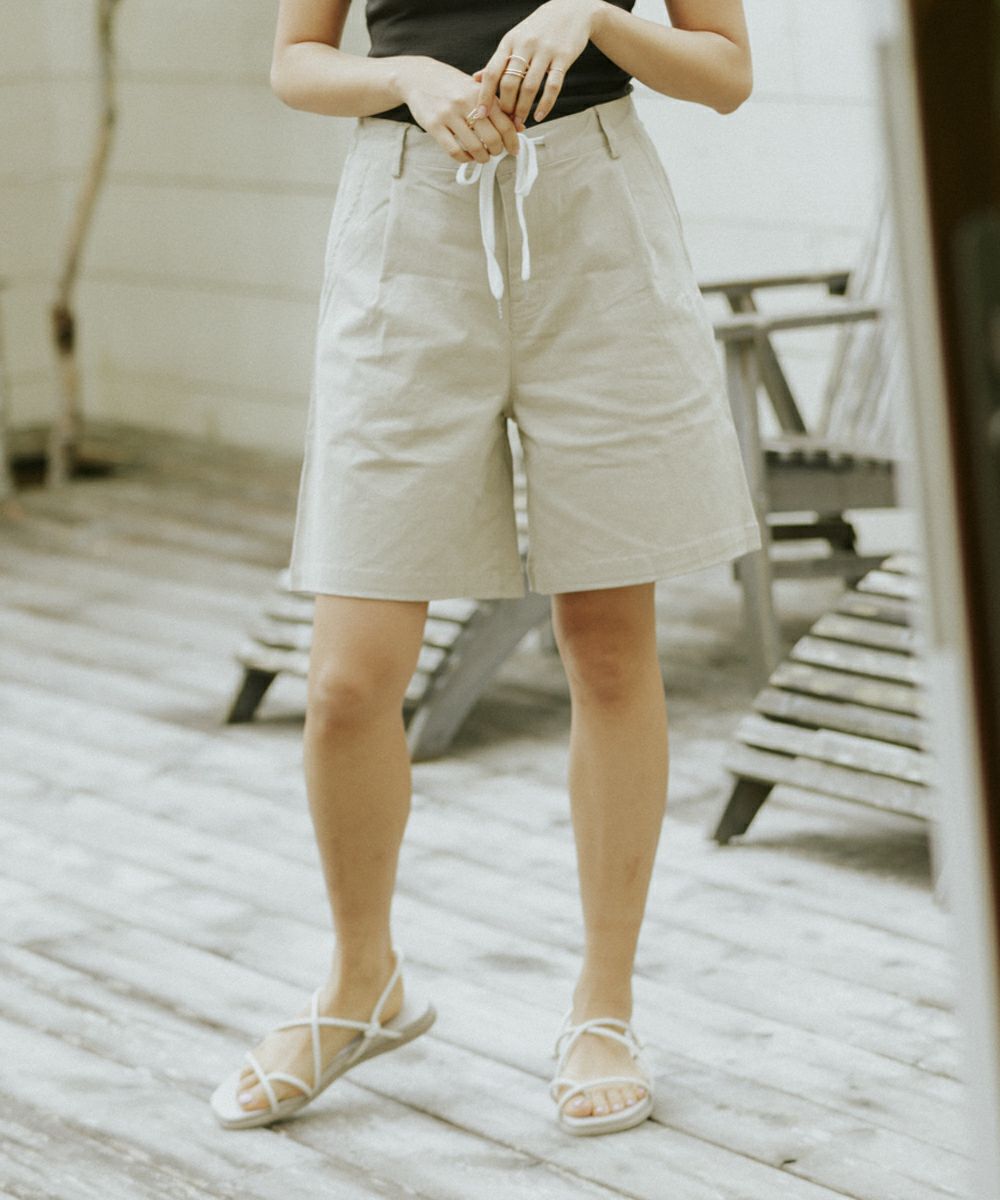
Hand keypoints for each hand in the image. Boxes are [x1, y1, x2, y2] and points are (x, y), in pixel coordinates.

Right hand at [398, 56, 520, 163]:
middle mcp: (465, 102)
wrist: (418, 76)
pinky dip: (465, 159)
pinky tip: (467, 156)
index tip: (514, 150)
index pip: (504, 123)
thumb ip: (496, 106)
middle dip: (497, 151)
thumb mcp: (475, 89)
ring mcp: (449, 114)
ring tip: (482, 156)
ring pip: (475, 147)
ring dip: (482, 157)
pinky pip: (454, 151)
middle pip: (492, 138)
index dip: (512, 141)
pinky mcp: (434, 125)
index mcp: (480, 93)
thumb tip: (520, 127)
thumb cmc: (452, 85)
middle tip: (495, 152)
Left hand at [473, 0, 598, 125]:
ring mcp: (545, 51)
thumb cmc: (539, 28)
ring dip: (523, 109)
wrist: (571, 10)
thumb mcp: (514, 39)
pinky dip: (545, 104)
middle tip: (506, 122)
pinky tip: (539, 116)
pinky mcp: (563, 57)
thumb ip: (498, 61)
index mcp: (509, 42)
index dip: (484, 96)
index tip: (479, 115)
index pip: (492, 72)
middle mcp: (525, 45)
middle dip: (506, 107)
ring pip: (530, 87)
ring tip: (519, 122)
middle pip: (509, 83)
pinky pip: (553, 86)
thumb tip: (476, 80)